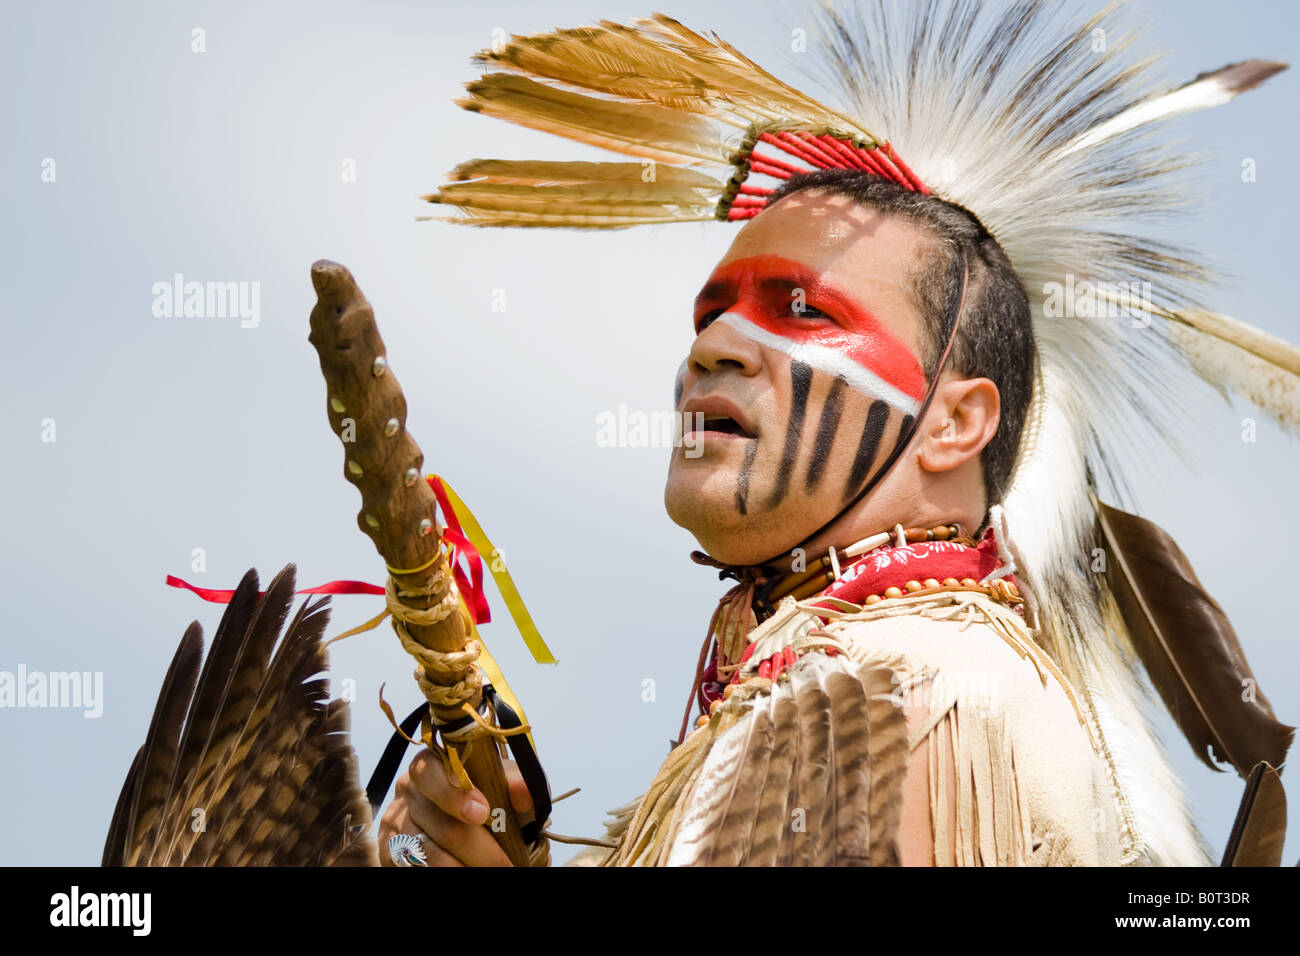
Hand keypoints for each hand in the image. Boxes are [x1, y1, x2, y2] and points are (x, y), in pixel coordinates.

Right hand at [378, 750, 534, 865]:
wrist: (470, 826)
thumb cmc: (486, 798)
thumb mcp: (502, 784)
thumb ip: (515, 782)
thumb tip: (523, 792)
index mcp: (432, 763)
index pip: (432, 772)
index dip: (456, 795)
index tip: (483, 814)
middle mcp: (408, 789)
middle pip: (442, 825)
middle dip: (482, 849)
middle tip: (507, 864)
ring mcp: (395, 821)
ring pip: (432, 855)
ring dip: (467, 867)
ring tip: (493, 870)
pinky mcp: (388, 850)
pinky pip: (416, 869)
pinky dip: (445, 873)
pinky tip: (464, 870)